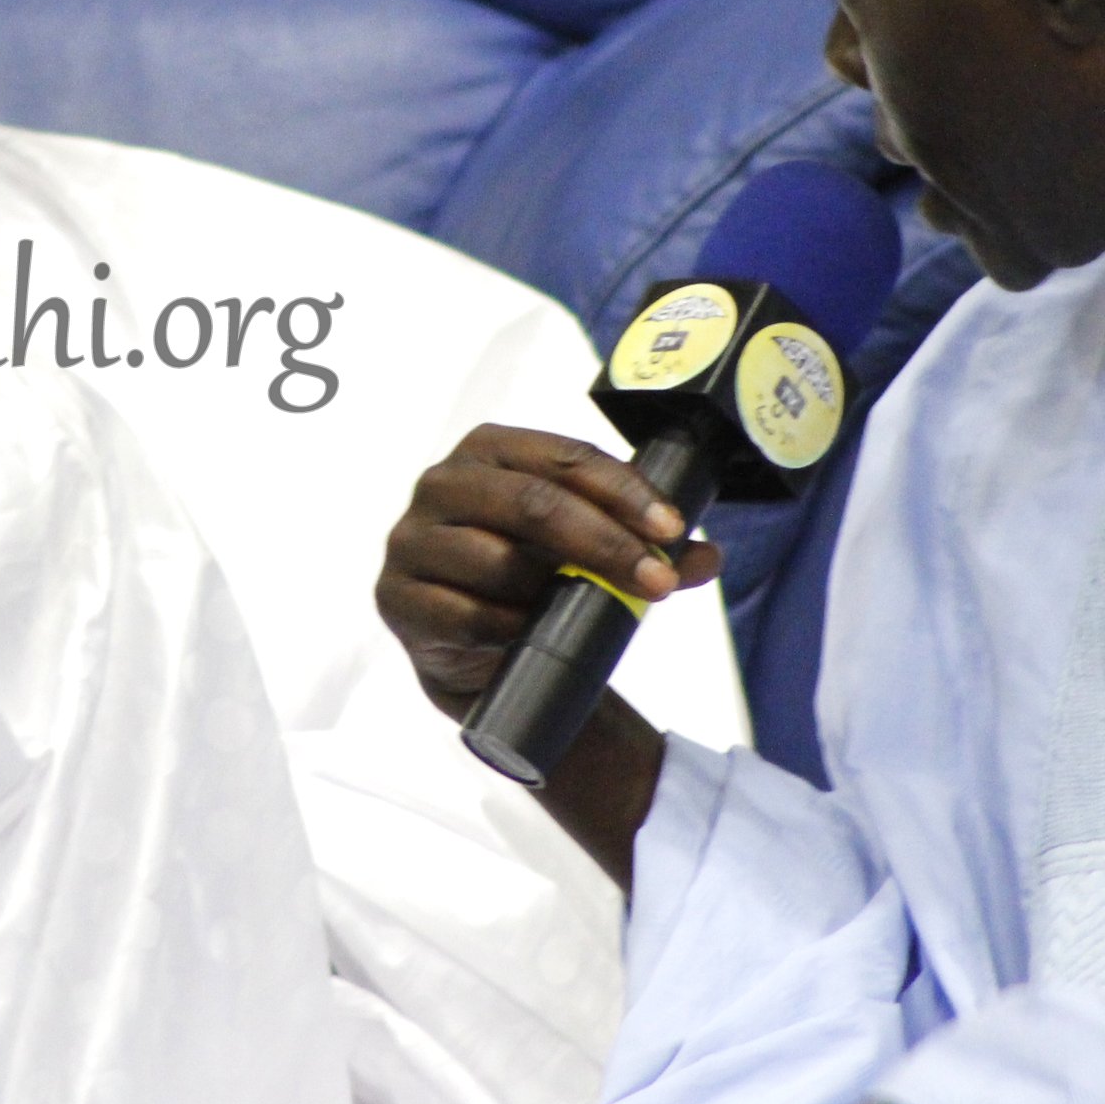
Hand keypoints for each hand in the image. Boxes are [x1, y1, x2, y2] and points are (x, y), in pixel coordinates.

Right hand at [376, 425, 721, 886]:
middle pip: (533, 503)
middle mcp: (441, 484)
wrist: (475, 653)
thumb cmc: (533, 582)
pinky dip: (510, 626)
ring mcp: (411, 541)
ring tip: (586, 613)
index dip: (623, 490)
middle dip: (605, 543)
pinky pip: (466, 614)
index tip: (672, 528)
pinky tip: (532, 633)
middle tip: (657, 583)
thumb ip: (647, 549)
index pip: (563, 457)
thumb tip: (707, 556)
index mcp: (488, 450)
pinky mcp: (397, 598)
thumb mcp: (588, 555)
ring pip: (499, 561)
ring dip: (555, 593)